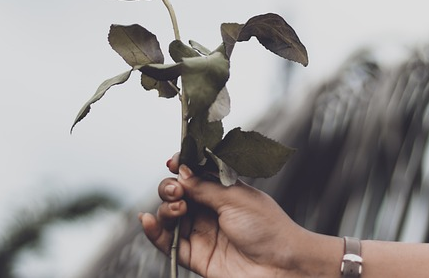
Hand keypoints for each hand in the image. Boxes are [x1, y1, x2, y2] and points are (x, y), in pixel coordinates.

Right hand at [139, 154, 341, 277]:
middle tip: (177, 190)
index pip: (194, 174)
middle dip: (170, 187)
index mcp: (222, 190)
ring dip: (165, 208)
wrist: (281, 267)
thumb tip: (180, 171)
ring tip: (178, 207)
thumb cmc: (268, 228)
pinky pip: (167, 243)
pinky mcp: (195, 256)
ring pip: (169, 215)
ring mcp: (201, 232)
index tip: (172, 162)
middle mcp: (209, 210)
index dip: (181, 167)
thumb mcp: (235, 197)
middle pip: (177, 193)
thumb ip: (204, 185)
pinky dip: (153, 231)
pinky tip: (147, 220)